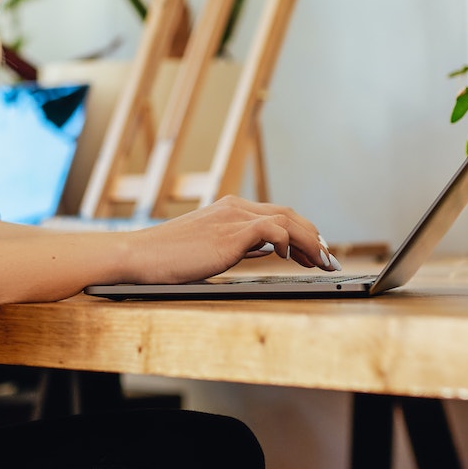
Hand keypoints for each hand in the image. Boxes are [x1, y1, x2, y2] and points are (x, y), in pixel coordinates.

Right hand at [119, 196, 334, 284]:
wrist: (139, 256)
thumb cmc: (169, 258)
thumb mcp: (211, 250)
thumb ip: (241, 246)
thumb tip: (268, 251)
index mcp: (230, 209)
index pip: (278, 214)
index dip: (302, 232)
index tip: (315, 251)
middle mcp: (235, 208)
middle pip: (289, 214)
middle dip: (313, 236)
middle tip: (328, 257)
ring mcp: (232, 218)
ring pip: (287, 220)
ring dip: (309, 241)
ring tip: (321, 260)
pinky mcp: (229, 233)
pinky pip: (272, 229)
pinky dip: (287, 240)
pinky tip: (289, 257)